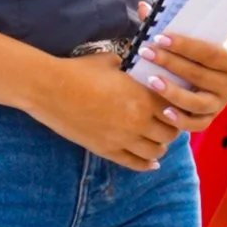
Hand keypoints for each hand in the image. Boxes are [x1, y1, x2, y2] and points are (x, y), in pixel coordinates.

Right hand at [33, 49, 195, 171]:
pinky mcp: (106, 150)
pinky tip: (151, 162)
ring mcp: (122, 138)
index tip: (174, 106)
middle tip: (167, 124)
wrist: (49, 88)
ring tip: (156, 140)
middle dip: (171, 129)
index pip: (176, 110)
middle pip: (170, 134)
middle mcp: (137, 121)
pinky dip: (147, 164)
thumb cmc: (79, 70)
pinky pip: (135, 164)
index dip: (177, 108)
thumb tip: (140, 65)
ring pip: (155, 152)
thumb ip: (132, 68)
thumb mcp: (112, 62)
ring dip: (159, 146)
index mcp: (142, 97)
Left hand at [134, 26, 226, 125]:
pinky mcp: (208, 120)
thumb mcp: (192, 37)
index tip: (160, 36)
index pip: (210, 52)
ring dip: (172, 92)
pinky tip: (162, 111)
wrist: (213, 76)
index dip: (185, 45)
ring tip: (150, 80)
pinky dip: (179, 120)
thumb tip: (142, 7)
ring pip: (197, 103)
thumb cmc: (198, 52)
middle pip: (199, 76)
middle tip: (146, 52)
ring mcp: (219, 105)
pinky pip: (195, 124)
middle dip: (170, 63)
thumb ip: (169, 23)